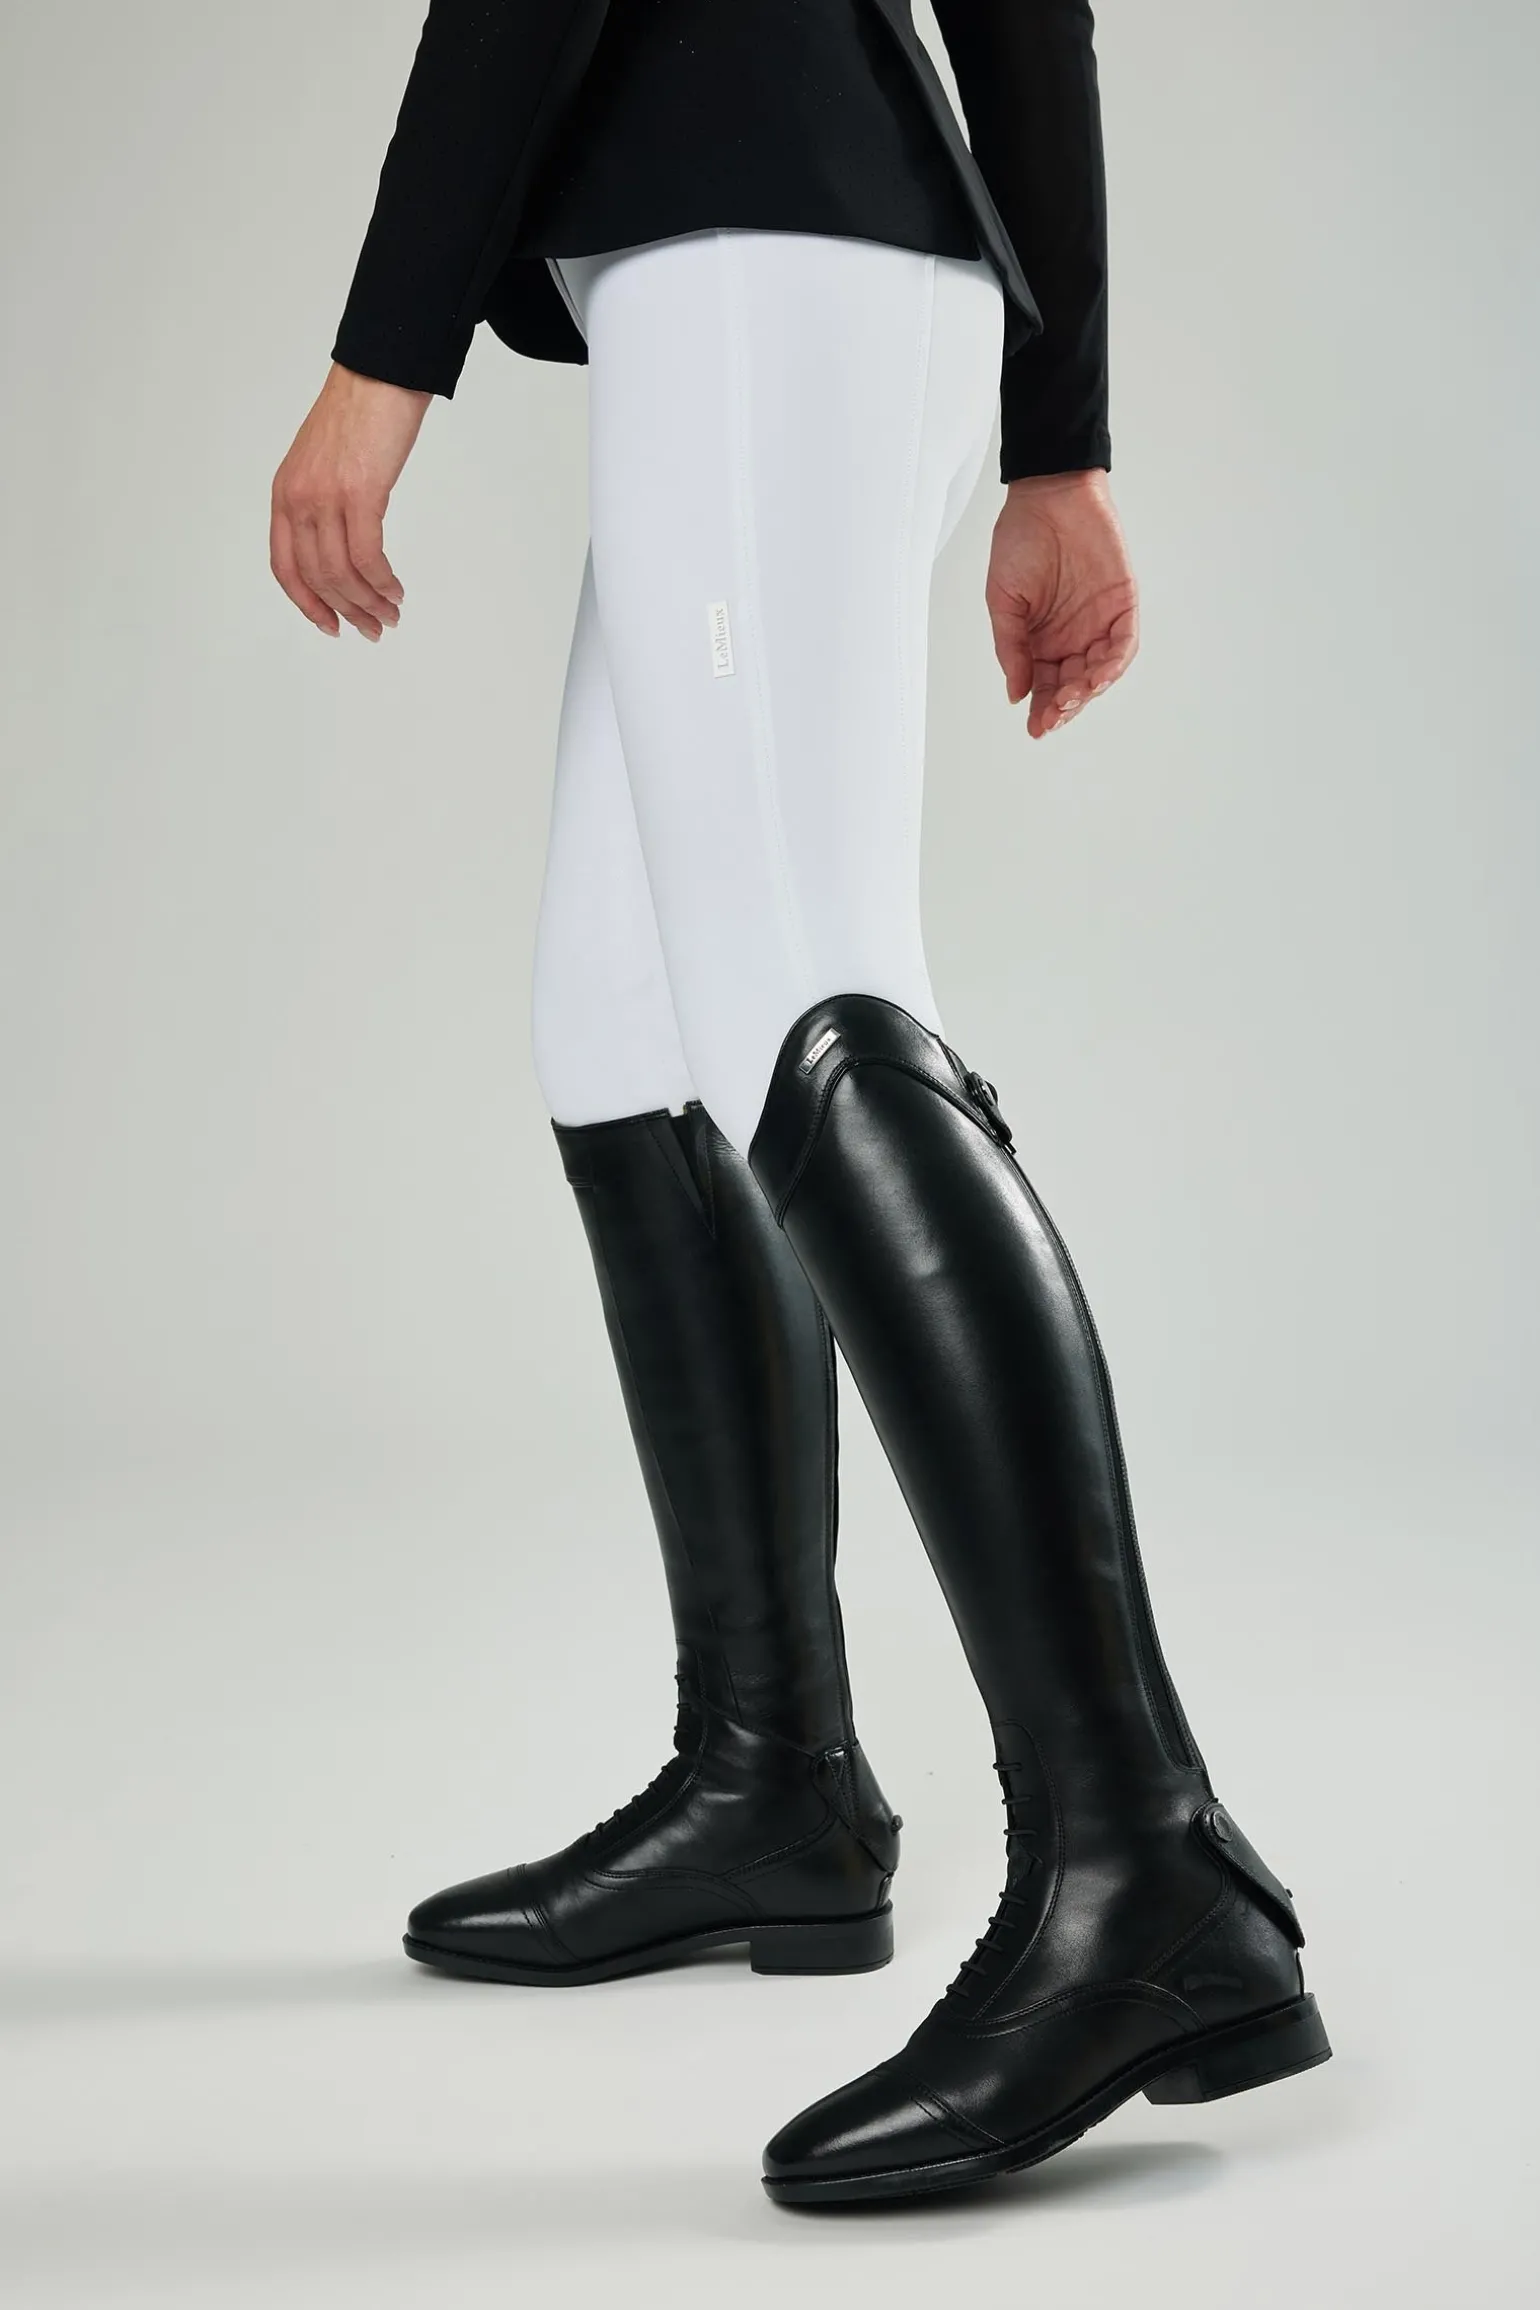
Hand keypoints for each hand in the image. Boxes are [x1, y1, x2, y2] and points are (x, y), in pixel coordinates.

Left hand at [270, 364, 430, 640]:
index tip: (331, 625)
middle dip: (347, 611)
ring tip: (391, 614)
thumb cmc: (359, 414)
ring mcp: (326, 496)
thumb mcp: (323, 464)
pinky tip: (397, 590)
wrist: (379, 376)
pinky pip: (368, 555)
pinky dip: (383, 581)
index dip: (307, 604)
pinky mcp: (360, 492)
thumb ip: (323, 504)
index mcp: (285, 495)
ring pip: (342, 572)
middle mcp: (298, 499)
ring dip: (369, 602)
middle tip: (375, 629)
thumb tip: (342, 545)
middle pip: (317, 577)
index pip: (286, 567)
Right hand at [985, 470, 1138, 738]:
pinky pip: (1124, 642)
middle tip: (1053, 717)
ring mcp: (1099, 620)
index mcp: (1042, 639)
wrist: (1048, 493)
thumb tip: (1017, 693)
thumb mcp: (1003, 600)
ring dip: (1089, 689)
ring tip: (1072, 699)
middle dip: (1065, 706)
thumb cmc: (1019, 540)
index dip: (1043, 710)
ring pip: (1101, 670)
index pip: (1046, 685)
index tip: (1035, 728)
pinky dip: (1114, 662)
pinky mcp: (1123, 602)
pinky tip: (1097, 677)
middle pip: (1075, 685)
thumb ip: (1012, 648)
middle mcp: (1073, 636)